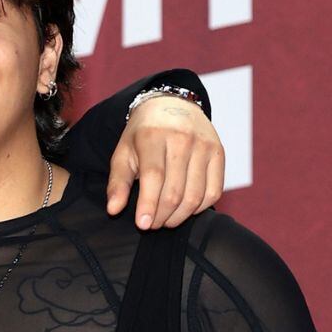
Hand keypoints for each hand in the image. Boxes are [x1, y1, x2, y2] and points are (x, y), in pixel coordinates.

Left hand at [107, 92, 224, 228]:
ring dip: (180, 216)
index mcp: (153, 137)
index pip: (153, 178)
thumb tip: (113, 210)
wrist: (171, 105)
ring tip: (166, 221)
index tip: (142, 225)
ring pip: (195, 194)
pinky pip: (214, 190)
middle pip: (175, 190)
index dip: (148, 205)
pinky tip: (185, 210)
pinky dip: (200, 207)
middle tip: (152, 225)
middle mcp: (182, 139)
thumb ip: (118, 183)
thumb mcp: (123, 153)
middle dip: (161, 215)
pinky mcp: (218, 152)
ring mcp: (204, 146)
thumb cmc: (142, 135)